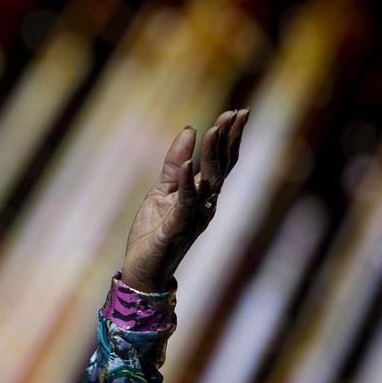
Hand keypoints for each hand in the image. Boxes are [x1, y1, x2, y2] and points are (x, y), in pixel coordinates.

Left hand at [122, 109, 247, 291]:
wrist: (143, 270)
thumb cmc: (154, 233)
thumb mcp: (161, 191)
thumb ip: (174, 164)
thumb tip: (190, 130)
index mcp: (202, 196)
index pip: (222, 162)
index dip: (229, 138)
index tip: (238, 112)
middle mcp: (205, 205)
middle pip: (223, 168)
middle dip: (229, 140)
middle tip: (238, 113)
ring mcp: (193, 217)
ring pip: (209, 182)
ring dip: (212, 155)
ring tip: (214, 129)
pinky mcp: (175, 229)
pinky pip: (185, 203)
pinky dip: (186, 182)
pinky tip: (188, 163)